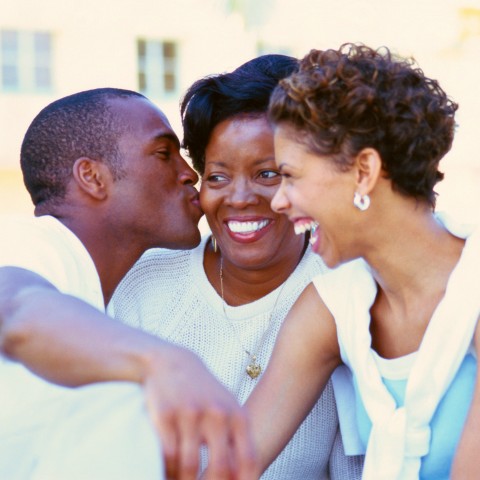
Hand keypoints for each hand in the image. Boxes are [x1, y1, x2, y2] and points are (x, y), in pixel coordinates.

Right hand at [142, 344, 258, 479]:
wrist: (173, 363)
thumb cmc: (204, 393)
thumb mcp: (228, 409)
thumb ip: (238, 439)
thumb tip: (246, 476)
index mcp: (237, 416)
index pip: (248, 461)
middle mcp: (217, 415)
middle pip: (220, 469)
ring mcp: (191, 414)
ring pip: (190, 466)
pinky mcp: (166, 415)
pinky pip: (168, 455)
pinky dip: (168, 470)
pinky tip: (169, 472)